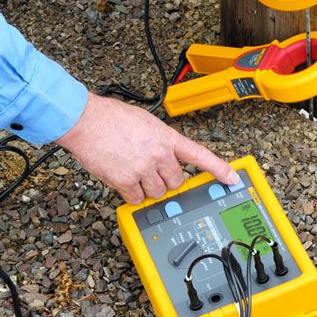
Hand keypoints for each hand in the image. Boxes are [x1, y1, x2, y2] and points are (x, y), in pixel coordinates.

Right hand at [56, 93, 238, 203]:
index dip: (219, 169)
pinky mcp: (125, 182)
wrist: (85, 121)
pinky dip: (131, 195)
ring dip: (147, 188)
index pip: (200, 155)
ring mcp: (143, 169)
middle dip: (166, 181)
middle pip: (176, 181)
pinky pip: (136, 199)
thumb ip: (158, 142)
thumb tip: (163, 160)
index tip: (232, 179)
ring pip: (157, 193)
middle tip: (151, 172)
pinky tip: (123, 180)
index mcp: (166, 137)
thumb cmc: (110, 117)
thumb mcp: (145, 123)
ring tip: (132, 172)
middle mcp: (159, 154)